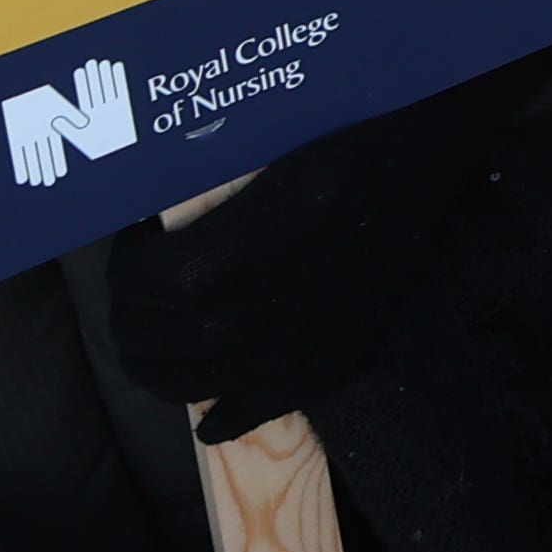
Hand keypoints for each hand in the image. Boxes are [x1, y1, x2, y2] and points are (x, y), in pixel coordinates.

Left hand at [103, 71, 519, 435]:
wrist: (427, 146)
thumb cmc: (344, 127)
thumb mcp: (268, 146)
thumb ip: (215, 192)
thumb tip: (152, 228)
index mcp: (266, 229)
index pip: (170, 281)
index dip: (131, 281)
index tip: (125, 263)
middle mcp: (291, 284)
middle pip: (192, 338)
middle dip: (140, 338)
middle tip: (123, 323)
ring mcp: (326, 319)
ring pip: (232, 375)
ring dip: (174, 381)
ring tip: (148, 365)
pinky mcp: (355, 336)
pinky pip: (294, 390)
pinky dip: (245, 413)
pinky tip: (210, 425)